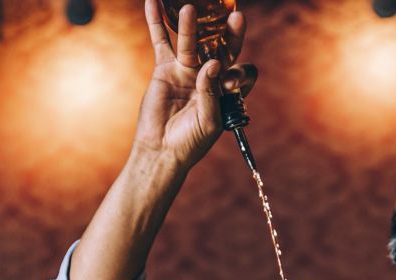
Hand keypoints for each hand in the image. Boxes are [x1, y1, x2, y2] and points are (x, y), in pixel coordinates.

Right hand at [132, 0, 256, 168]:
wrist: (162, 149)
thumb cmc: (190, 141)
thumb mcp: (208, 121)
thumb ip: (211, 93)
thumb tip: (213, 64)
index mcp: (226, 90)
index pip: (240, 71)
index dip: (241, 72)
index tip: (232, 82)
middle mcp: (209, 75)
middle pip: (220, 48)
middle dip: (228, 33)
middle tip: (236, 17)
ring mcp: (186, 69)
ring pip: (190, 42)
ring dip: (190, 25)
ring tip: (189, 8)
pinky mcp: (165, 69)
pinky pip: (161, 41)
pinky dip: (156, 22)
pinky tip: (154, 2)